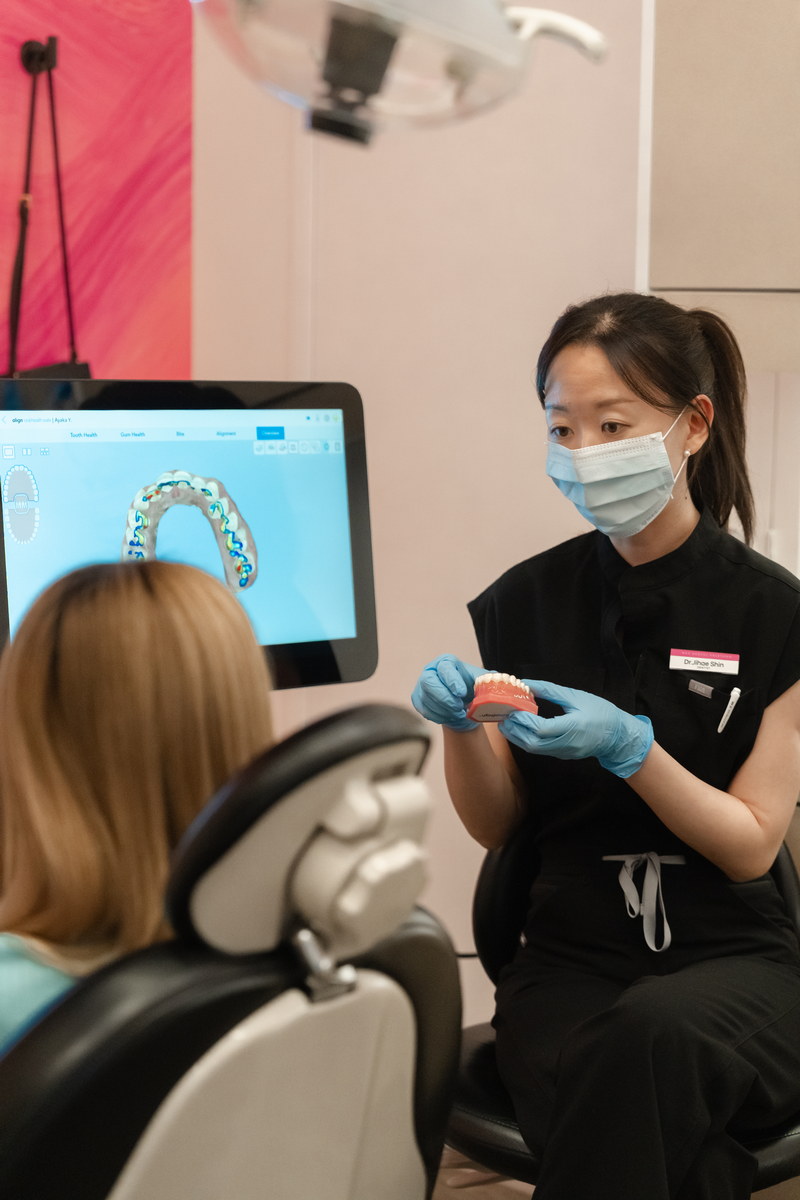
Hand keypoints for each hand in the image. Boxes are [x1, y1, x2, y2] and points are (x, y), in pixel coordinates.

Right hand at [411, 654, 484, 731]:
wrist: (463, 705)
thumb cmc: (472, 690)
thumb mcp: (482, 682)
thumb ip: (488, 679)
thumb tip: (499, 680)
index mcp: (446, 662)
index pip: (444, 667)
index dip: (452, 680)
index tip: (462, 692)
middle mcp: (430, 670)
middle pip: (429, 682)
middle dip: (444, 698)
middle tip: (459, 708)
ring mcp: (421, 685)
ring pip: (426, 698)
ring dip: (443, 709)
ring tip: (458, 714)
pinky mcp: (417, 699)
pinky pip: (423, 709)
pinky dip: (438, 716)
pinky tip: (449, 717)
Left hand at [498, 679, 652, 777]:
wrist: (618, 736)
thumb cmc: (601, 713)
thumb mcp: (576, 697)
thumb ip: (550, 690)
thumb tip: (527, 683)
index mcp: (572, 727)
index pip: (541, 728)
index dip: (523, 720)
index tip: (511, 708)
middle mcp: (566, 743)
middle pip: (532, 743)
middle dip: (514, 730)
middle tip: (502, 715)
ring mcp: (563, 752)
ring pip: (533, 749)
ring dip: (516, 736)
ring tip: (506, 721)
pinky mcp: (562, 754)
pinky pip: (539, 750)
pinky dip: (525, 740)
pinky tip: (519, 728)